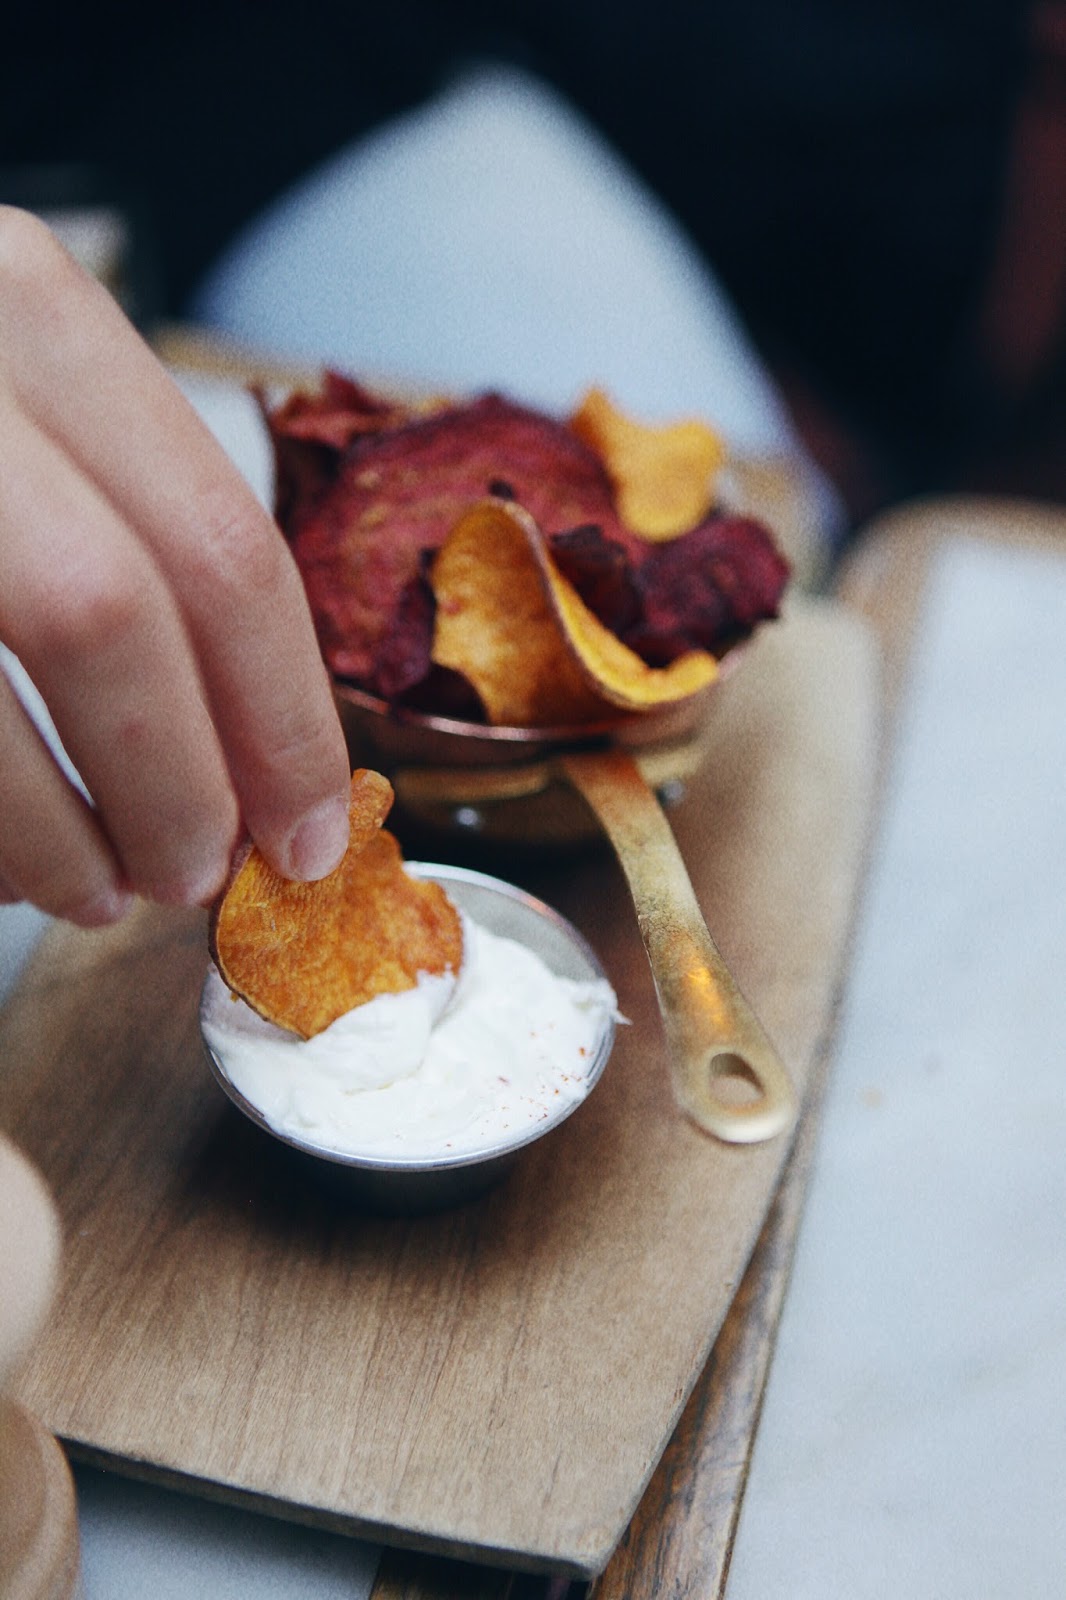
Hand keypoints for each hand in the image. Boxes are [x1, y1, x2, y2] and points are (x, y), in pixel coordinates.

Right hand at [0, 207, 351, 925]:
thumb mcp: (29, 416)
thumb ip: (135, 535)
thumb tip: (257, 752)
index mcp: (32, 311)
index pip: (222, 544)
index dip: (287, 721)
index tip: (310, 829)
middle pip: (111, 613)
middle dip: (182, 787)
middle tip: (203, 873)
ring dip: (66, 836)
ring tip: (105, 888)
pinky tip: (9, 867)